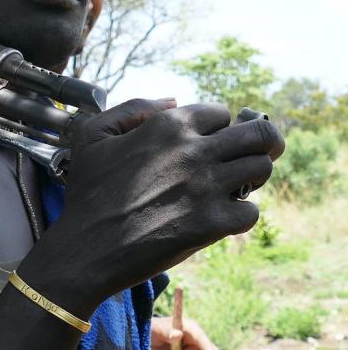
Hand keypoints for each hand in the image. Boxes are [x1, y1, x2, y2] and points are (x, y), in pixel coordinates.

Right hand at [24, 99, 284, 313]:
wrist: (86, 248)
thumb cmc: (87, 192)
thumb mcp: (91, 135)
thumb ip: (133, 109)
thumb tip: (173, 101)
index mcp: (167, 126)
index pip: (220, 113)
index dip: (217, 127)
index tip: (210, 142)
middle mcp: (193, 151)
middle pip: (259, 134)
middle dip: (262, 141)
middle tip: (253, 153)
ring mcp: (206, 187)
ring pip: (261, 169)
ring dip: (252, 177)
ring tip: (234, 186)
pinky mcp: (213, 223)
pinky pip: (251, 211)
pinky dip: (240, 214)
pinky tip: (219, 216)